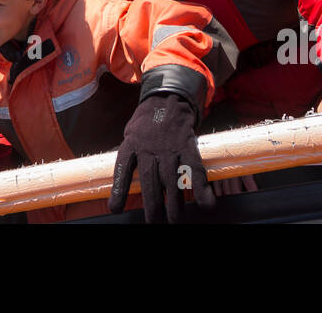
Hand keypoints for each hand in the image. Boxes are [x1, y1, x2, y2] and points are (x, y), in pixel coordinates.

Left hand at [108, 92, 213, 222]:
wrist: (169, 97)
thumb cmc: (147, 122)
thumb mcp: (131, 134)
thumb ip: (130, 155)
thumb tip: (124, 183)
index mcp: (132, 143)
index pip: (122, 168)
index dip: (118, 190)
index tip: (116, 209)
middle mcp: (150, 147)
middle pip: (150, 181)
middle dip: (153, 206)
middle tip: (154, 223)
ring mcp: (170, 148)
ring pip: (173, 180)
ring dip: (175, 204)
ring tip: (176, 221)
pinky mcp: (188, 147)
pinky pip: (196, 170)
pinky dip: (202, 189)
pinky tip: (206, 204)